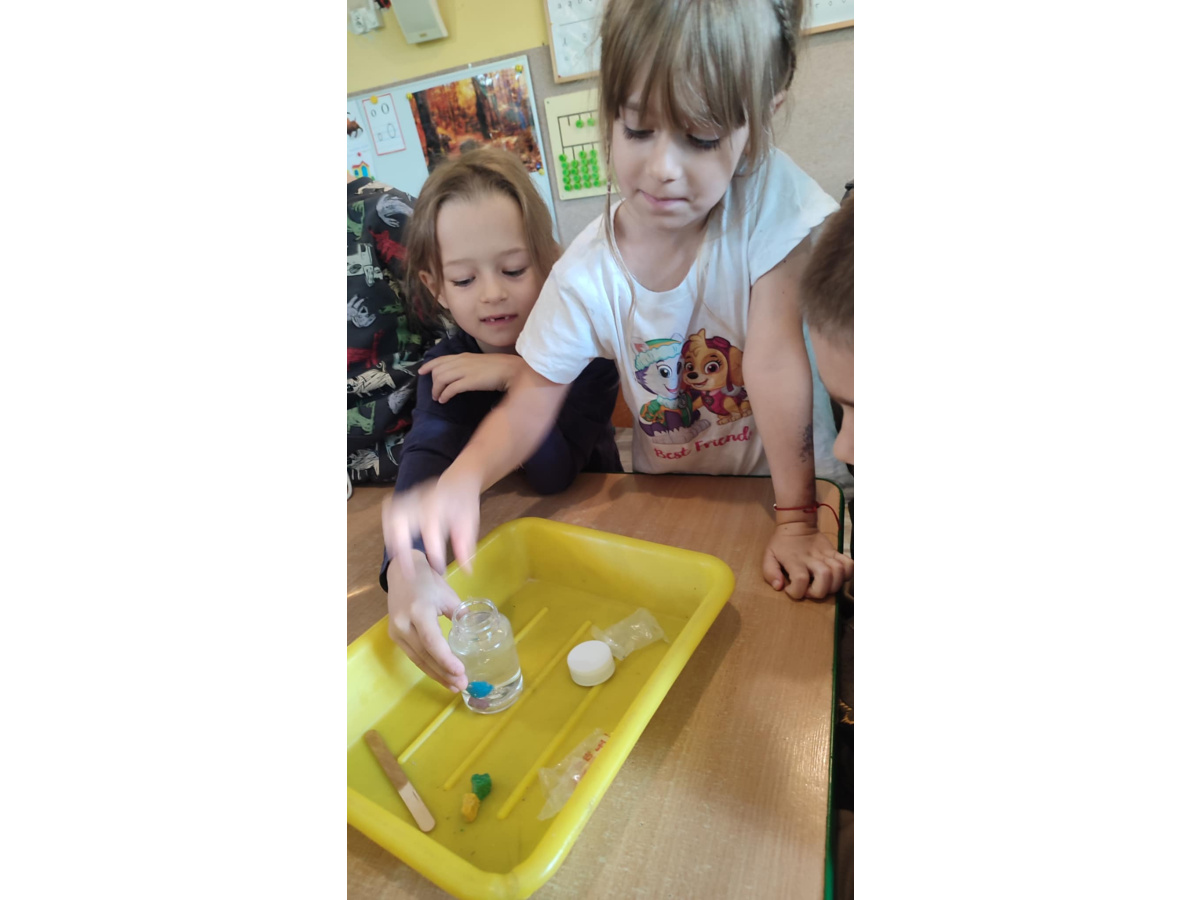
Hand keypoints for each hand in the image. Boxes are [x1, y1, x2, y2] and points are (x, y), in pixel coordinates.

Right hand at [382, 469, 483, 576]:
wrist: (458, 480)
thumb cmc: (464, 504)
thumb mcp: (470, 523)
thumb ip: (466, 545)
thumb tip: (466, 571)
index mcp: (440, 505)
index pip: (431, 528)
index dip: (434, 551)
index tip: (439, 570)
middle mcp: (421, 500)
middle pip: (401, 519)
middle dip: (401, 547)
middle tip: (408, 570)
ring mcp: (410, 497)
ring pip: (391, 515)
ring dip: (392, 538)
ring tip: (398, 559)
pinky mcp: (403, 498)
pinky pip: (389, 511)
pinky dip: (388, 528)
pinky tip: (394, 543)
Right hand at [386, 551, 466, 690]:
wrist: (401, 572)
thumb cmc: (428, 582)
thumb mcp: (448, 595)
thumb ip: (461, 616)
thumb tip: (476, 634)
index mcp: (419, 610)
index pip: (432, 641)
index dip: (445, 659)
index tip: (460, 672)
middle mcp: (404, 624)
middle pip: (425, 655)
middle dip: (444, 672)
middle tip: (461, 685)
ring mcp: (396, 631)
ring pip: (418, 659)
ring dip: (436, 674)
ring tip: (453, 685)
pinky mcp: (394, 636)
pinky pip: (413, 655)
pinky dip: (428, 666)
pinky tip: (440, 675)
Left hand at [419, 353, 522, 403]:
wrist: (512, 370)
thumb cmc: (501, 368)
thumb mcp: (481, 363)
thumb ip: (470, 366)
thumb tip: (462, 375)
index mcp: (464, 356)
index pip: (441, 359)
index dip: (429, 365)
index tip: (422, 371)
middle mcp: (462, 361)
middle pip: (438, 370)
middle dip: (433, 382)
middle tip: (434, 393)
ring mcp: (465, 371)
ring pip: (441, 378)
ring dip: (437, 390)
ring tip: (438, 398)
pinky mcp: (469, 381)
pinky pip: (450, 388)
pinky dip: (445, 395)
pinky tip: (444, 400)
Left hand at [762, 523, 852, 599]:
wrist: (796, 524)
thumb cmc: (781, 543)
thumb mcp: (768, 556)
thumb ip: (769, 572)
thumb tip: (779, 586)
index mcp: (794, 559)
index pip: (800, 579)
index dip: (797, 591)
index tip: (791, 589)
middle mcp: (812, 558)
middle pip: (825, 576)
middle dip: (819, 591)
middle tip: (809, 590)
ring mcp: (826, 555)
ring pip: (839, 571)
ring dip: (833, 585)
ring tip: (822, 585)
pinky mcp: (835, 552)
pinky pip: (849, 564)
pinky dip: (848, 574)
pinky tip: (837, 578)